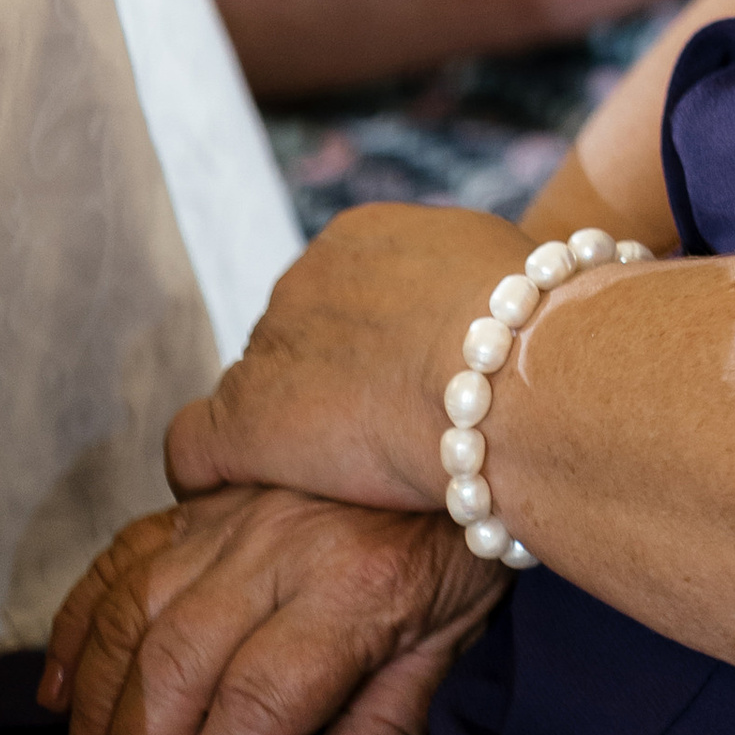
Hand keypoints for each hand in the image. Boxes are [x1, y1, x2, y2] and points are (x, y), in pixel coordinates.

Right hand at [39, 482, 505, 734]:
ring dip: (94, 711)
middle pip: (177, 665)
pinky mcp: (208, 499)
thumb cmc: (461, 548)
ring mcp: (235, 516)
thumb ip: (387, 728)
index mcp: (356, 590)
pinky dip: (77, 623)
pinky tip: (59, 690)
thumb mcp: (452, 640)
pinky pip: (122, 557)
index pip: (259, 702)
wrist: (466, 427)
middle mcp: (282, 548)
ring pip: (132, 615)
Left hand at [167, 202, 523, 517]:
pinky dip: (207, 472)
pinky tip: (232, 496)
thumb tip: (501, 317)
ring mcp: (270, 347)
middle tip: (378, 437)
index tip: (402, 383)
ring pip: (256, 393)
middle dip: (331, 386)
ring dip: (288, 431)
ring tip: (330, 478)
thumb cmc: (539, 329)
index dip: (371, 346)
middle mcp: (304, 279)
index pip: (342, 294)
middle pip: (298, 340)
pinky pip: (194, 447)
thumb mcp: (517, 279)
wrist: (511, 370)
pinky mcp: (246, 418)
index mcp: (362, 238)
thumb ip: (480, 292)